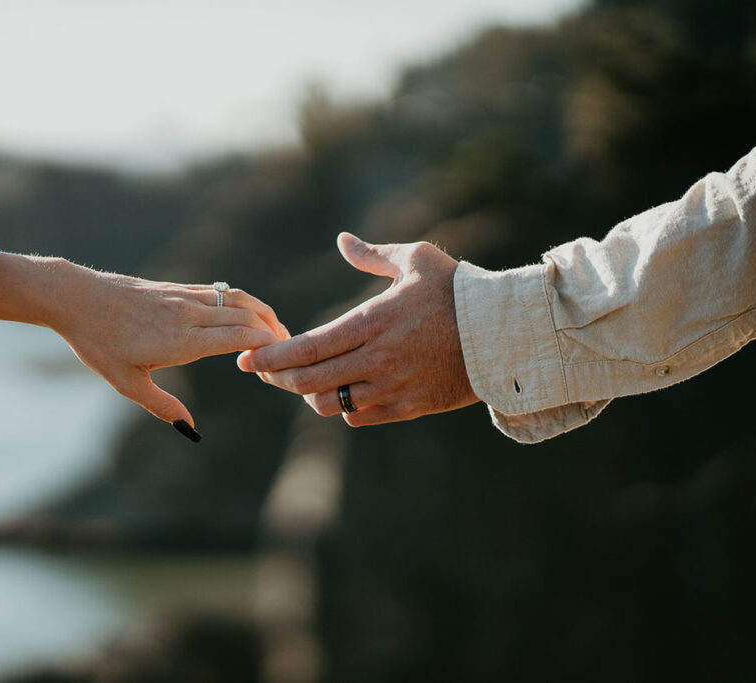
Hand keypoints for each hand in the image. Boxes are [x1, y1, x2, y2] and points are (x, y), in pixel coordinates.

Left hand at [0, 253, 288, 431]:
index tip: (278, 361)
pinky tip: (247, 315)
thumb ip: (163, 406)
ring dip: (262, 314)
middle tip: (289, 351)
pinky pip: (220, 292)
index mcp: (180, 340)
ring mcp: (184, 296)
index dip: (264, 347)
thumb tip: (190, 428)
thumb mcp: (126, 384)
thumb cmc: (98, 344)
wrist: (76, 298)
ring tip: (277, 331)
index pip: (237, 337)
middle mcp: (187, 314)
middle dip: (272, 333)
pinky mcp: (177, 287)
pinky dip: (242, 302)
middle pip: (245, 317)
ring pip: (236, 300)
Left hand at [237, 233, 476, 425]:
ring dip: (308, 395)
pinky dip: (343, 408)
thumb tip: (342, 240)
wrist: (508, 333)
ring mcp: (394, 387)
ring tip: (301, 381)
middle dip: (277, 379)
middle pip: (310, 380)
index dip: (272, 357)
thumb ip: (372, 255)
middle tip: (262, 373)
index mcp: (374, 321)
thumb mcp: (416, 260)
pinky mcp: (411, 407)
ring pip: (331, 403)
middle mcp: (378, 359)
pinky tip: (339, 393)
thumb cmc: (460, 290)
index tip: (246, 360)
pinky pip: (361, 417)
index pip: (308, 346)